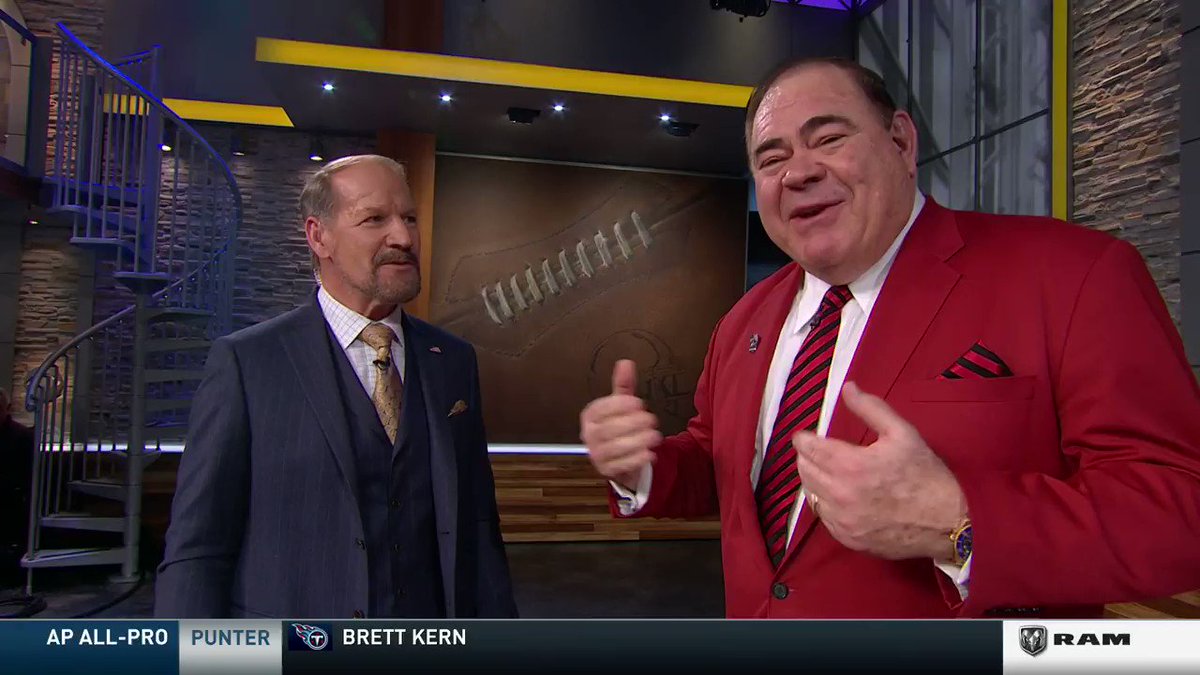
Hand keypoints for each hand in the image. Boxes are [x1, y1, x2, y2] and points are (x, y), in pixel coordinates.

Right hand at [580, 360, 661, 490]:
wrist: (619, 459)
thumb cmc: (619, 427)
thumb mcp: (622, 405)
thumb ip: (624, 386)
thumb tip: (626, 362)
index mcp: (590, 415)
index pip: (601, 408)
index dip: (620, 405)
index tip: (639, 403)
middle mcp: (588, 435)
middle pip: (609, 429)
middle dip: (633, 423)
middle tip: (652, 420)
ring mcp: (595, 454)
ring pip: (615, 448)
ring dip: (638, 441)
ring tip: (656, 437)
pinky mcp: (606, 470)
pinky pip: (620, 465)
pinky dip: (636, 460)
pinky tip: (650, 454)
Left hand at [794, 381, 966, 560]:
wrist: (948, 523)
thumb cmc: (925, 475)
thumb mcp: (902, 433)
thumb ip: (870, 408)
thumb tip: (848, 388)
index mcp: (851, 466)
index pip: (809, 449)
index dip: (803, 439)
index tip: (805, 436)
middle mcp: (840, 495)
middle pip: (804, 471)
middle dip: (807, 457)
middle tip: (817, 451)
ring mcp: (842, 521)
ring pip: (810, 495)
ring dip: (814, 480)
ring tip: (828, 471)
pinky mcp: (848, 539)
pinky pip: (823, 517)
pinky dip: (825, 504)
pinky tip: (840, 496)